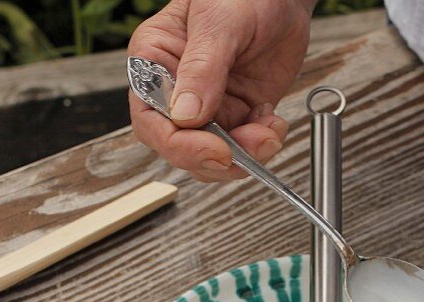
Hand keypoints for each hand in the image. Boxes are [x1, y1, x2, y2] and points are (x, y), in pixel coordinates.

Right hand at [127, 0, 312, 181]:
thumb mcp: (218, 22)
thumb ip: (202, 68)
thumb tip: (186, 116)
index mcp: (155, 62)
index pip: (150, 120)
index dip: (178, 144)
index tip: (213, 150)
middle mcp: (177, 89)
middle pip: (179, 146)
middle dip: (213, 158)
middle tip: (244, 154)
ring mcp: (209, 104)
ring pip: (212, 155)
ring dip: (243, 156)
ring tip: (268, 133)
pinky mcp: (238, 112)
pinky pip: (243, 146)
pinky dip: (261, 144)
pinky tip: (273, 122)